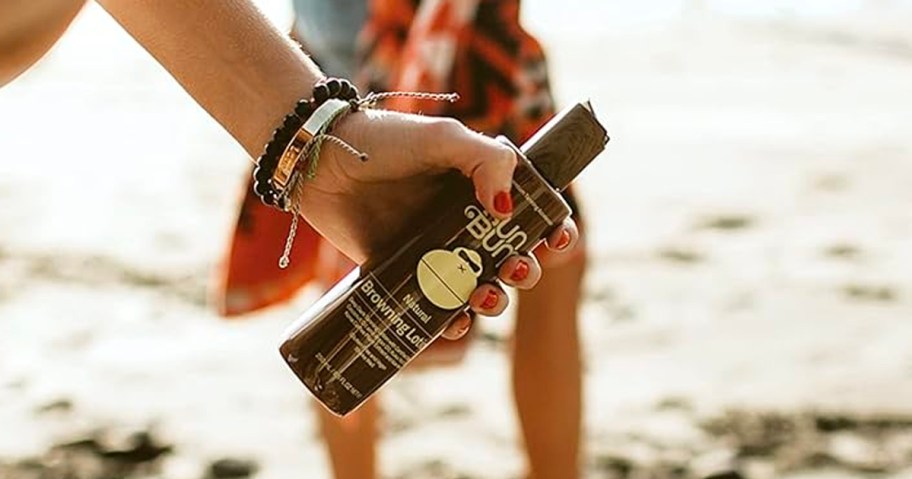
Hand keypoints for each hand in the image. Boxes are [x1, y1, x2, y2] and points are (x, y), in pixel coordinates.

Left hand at [295, 109, 578, 334]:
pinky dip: (447, 323)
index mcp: (478, 186)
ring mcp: (430, 250)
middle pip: (508, 258)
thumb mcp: (442, 139)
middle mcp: (460, 221)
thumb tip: (506, 208)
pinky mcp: (399, 272)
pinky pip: (432, 307)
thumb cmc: (383, 140)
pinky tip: (450, 323)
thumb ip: (486, 160)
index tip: (559, 239)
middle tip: (514, 270)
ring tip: (486, 298)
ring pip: (475, 287)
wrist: (320, 161)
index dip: (551, 230)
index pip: (527, 212)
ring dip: (492, 301)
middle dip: (522, 271)